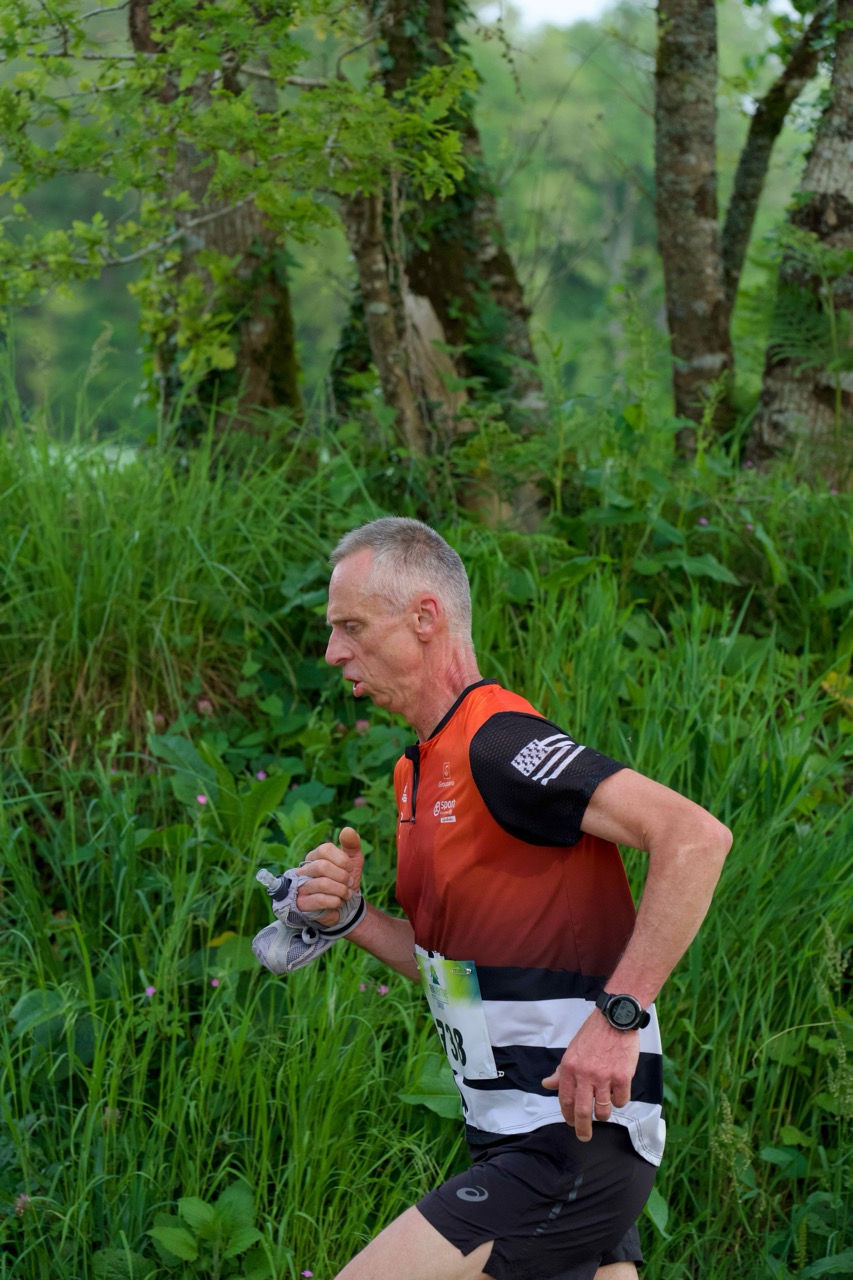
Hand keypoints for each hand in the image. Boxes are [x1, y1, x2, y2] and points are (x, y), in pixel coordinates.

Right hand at [296, 827, 363, 927]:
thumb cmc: (346, 880)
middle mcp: (305, 869)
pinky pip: (320, 900)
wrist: (346, 906)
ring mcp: (302, 886)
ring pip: (322, 884)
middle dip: (342, 876)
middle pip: (322, 866)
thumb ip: (352, 844)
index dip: (341, 859)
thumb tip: (347, 830)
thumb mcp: (353, 861)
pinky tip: (338, 903)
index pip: (324, 849)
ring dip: (341, 890)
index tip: (351, 868)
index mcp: (315, 856)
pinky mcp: (303, 903)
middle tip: (350, 883)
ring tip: (346, 894)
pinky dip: (335, 902)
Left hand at [541, 1011, 638, 1141]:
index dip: (567, 1114)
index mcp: (569, 1067)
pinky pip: (621, 1100)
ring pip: (603, 1110)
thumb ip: (561, 1071)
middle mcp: (585, 1074)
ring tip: (602, 1114)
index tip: (570, 1123)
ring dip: (602, 1116)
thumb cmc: (593, 1034)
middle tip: (583, 1137)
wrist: (615, 1018)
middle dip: (582, 1128)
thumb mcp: (572, 1050)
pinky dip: (619, 1101)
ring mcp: (605, 1076)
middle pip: (582, 1110)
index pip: (565, 1098)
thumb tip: (546, 1084)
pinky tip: (618, 1094)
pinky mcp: (623, 1076)